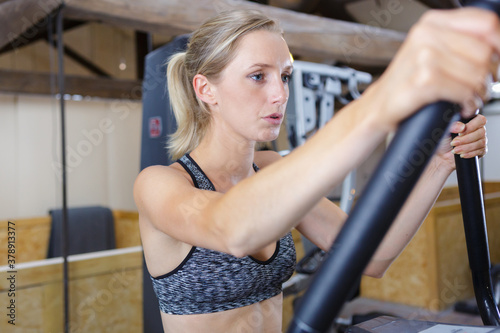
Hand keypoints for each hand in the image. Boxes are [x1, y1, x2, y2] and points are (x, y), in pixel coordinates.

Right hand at [367, 8, 499, 131]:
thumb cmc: (407, 83)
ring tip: (465, 97)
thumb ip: (462, 42)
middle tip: (477, 86)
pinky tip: (459, 105)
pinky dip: (466, 103)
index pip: (486, 24)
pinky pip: (464, 90)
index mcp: (432, 23)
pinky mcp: (423, 80)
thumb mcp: (432, 53)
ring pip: (477, 74)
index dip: (499, 45)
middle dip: (488, 75)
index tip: (496, 63)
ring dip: (477, 92)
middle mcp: (426, 35)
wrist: (379, 106)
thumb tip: (497, 49)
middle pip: (485, 52)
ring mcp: (424, 56)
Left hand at [434, 114, 487, 170]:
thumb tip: (462, 127)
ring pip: (481, 142)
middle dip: (466, 139)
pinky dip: (470, 153)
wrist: (442, 156)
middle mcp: (478, 130)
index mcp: (470, 121)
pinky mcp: (480, 150)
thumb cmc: (443, 141)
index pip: (480, 120)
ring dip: (466, 147)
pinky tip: (461, 154)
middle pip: (481, 132)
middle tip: (454, 142)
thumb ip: (453, 126)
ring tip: (455, 149)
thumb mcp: (445, 131)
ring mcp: (480, 140)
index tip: (460, 132)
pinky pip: (480, 151)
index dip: (471, 126)